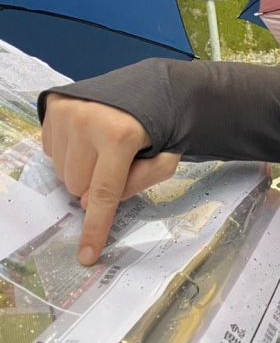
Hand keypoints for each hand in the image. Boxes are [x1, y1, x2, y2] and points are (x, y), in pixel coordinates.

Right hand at [41, 93, 178, 264]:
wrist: (146, 87)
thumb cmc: (157, 128)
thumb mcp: (164, 157)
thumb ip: (138, 183)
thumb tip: (94, 203)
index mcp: (119, 136)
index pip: (104, 194)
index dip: (96, 228)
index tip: (87, 255)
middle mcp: (86, 123)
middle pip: (79, 188)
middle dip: (96, 187)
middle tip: (116, 166)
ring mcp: (65, 114)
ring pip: (63, 174)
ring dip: (82, 172)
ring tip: (103, 150)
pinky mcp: (53, 109)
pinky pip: (52, 153)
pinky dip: (70, 154)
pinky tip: (89, 140)